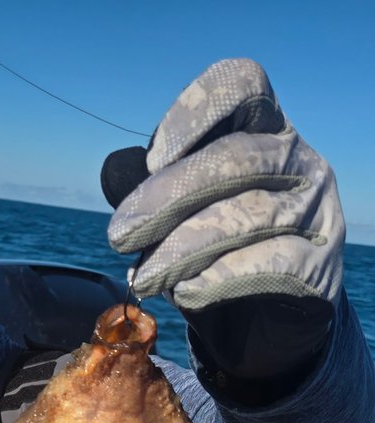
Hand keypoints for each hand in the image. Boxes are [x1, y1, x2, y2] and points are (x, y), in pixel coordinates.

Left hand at [103, 59, 344, 386]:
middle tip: (119, 236)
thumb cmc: (216, 252)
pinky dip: (220, 278)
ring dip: (183, 249)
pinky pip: (271, 264)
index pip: (242, 85)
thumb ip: (153, 189)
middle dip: (167, 198)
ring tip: (142, 279)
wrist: (262, 321)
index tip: (152, 160)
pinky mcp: (322, 266)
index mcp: (266, 127)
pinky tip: (186, 291)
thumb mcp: (181, 214)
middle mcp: (299, 160)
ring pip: (247, 216)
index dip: (194, 114)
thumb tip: (115, 171)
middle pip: (235, 159)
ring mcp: (317, 211)